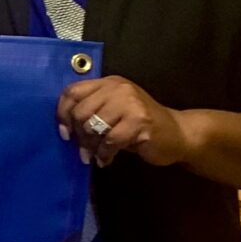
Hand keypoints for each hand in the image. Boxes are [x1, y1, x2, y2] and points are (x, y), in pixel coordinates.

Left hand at [59, 74, 192, 168]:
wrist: (178, 133)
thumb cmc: (139, 125)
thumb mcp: (113, 111)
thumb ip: (91, 111)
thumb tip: (63, 128)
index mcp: (109, 83)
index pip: (72, 92)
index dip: (62, 113)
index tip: (64, 133)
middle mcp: (119, 88)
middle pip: (80, 111)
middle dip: (78, 135)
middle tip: (84, 149)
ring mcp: (131, 103)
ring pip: (93, 126)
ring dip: (91, 146)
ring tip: (96, 154)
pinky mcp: (140, 121)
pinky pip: (110, 141)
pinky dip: (105, 154)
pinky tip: (107, 158)